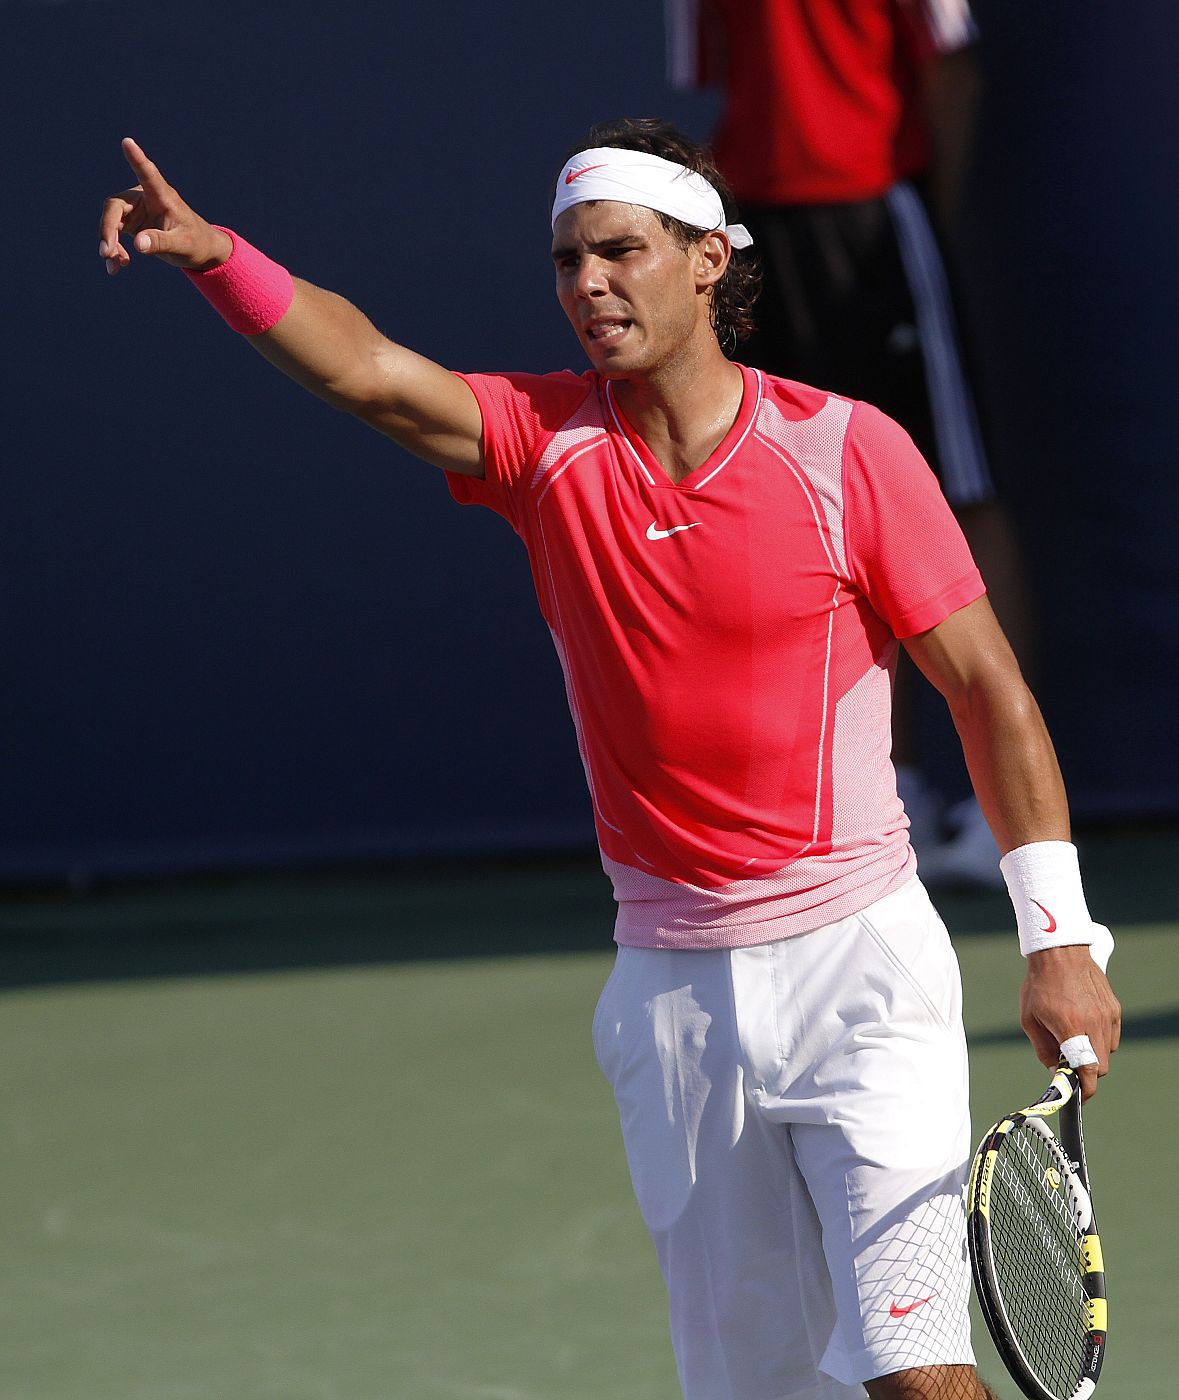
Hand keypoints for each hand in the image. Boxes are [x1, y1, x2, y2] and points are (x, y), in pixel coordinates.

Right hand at [98, 138, 231, 275]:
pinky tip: (116, 268)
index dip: (137, 159)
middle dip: (108, 229)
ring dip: (110, 244)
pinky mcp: (131, 224)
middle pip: (115, 206)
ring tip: (116, 265)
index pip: (147, 174)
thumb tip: (138, 245)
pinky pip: (114, 236)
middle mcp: (144, 198)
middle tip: (106, 252)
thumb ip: (161, 242)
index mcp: (162, 196)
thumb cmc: (195, 242)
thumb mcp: (182, 245)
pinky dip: (113, 251)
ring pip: (110, 222)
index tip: (128, 141)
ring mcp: (135, 211)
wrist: (198, 251)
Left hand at [1020, 944, 1121, 1099]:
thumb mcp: (1030, 1019)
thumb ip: (1043, 1049)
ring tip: (1074, 1039)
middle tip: (1070, 1066)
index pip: (1088, 1070)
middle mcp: (1094, 1023)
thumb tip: (1055, 1072)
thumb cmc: (1039, 985)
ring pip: (1108, 1052)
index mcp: (1071, 1027)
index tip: (1079, 1096)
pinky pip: (1112, 1035)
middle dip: (1087, 1072)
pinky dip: (1101, 1039)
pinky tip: (1084, 1026)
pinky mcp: (1114, 1008)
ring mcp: (1107, 1016)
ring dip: (1093, 1054)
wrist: (1059, 953)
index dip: (1086, 1089)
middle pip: (1101, 1066)